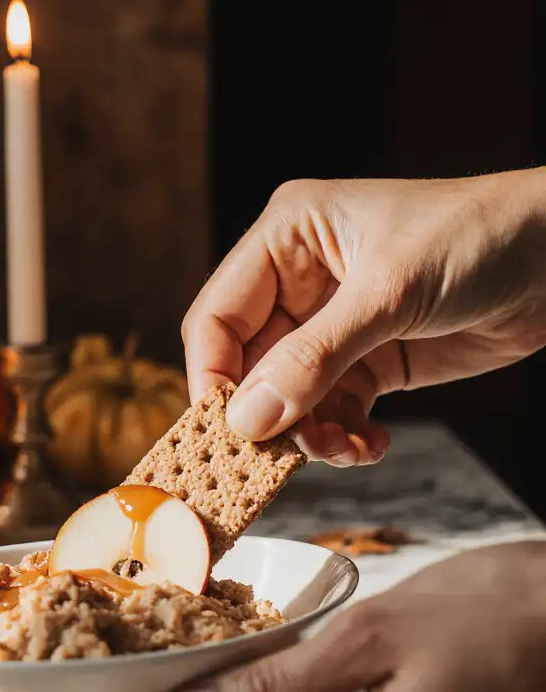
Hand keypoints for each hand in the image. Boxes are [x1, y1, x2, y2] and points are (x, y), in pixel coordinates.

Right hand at [183, 171, 545, 464]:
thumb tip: (248, 419)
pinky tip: (371, 445)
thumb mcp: (388, 294)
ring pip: (288, 398)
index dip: (214, 374)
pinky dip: (343, 438)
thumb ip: (313, 359)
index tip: (225, 428)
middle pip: (249, 365)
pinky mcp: (365, 360)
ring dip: (309, 434)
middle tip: (288, 454)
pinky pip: (331, 411)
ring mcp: (330, 326)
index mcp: (284, 239)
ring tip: (343, 450)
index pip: (218, 314)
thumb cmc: (478, 237)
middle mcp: (297, 283)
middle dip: (270, 414)